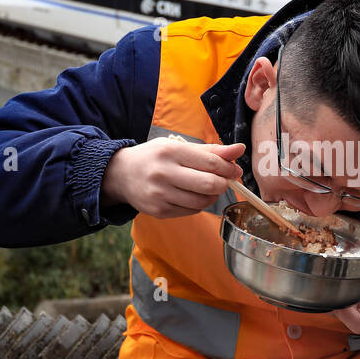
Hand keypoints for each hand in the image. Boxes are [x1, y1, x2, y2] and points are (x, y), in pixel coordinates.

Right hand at [103, 137, 243, 217]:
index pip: (211, 163)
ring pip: (202, 201)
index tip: (235, 170)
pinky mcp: (159, 211)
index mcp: (170, 152)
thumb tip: (239, 149)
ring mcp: (160, 195)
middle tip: (224, 181)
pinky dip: (198, 204)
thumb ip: (210, 150)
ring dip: (212, 196)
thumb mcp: (178, 147)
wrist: (121, 175)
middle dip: (223, 184)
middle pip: (209, 184)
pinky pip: (191, 211)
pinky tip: (191, 195)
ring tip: (206, 187)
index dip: (229, 168)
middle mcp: (164, 173)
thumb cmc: (155, 157)